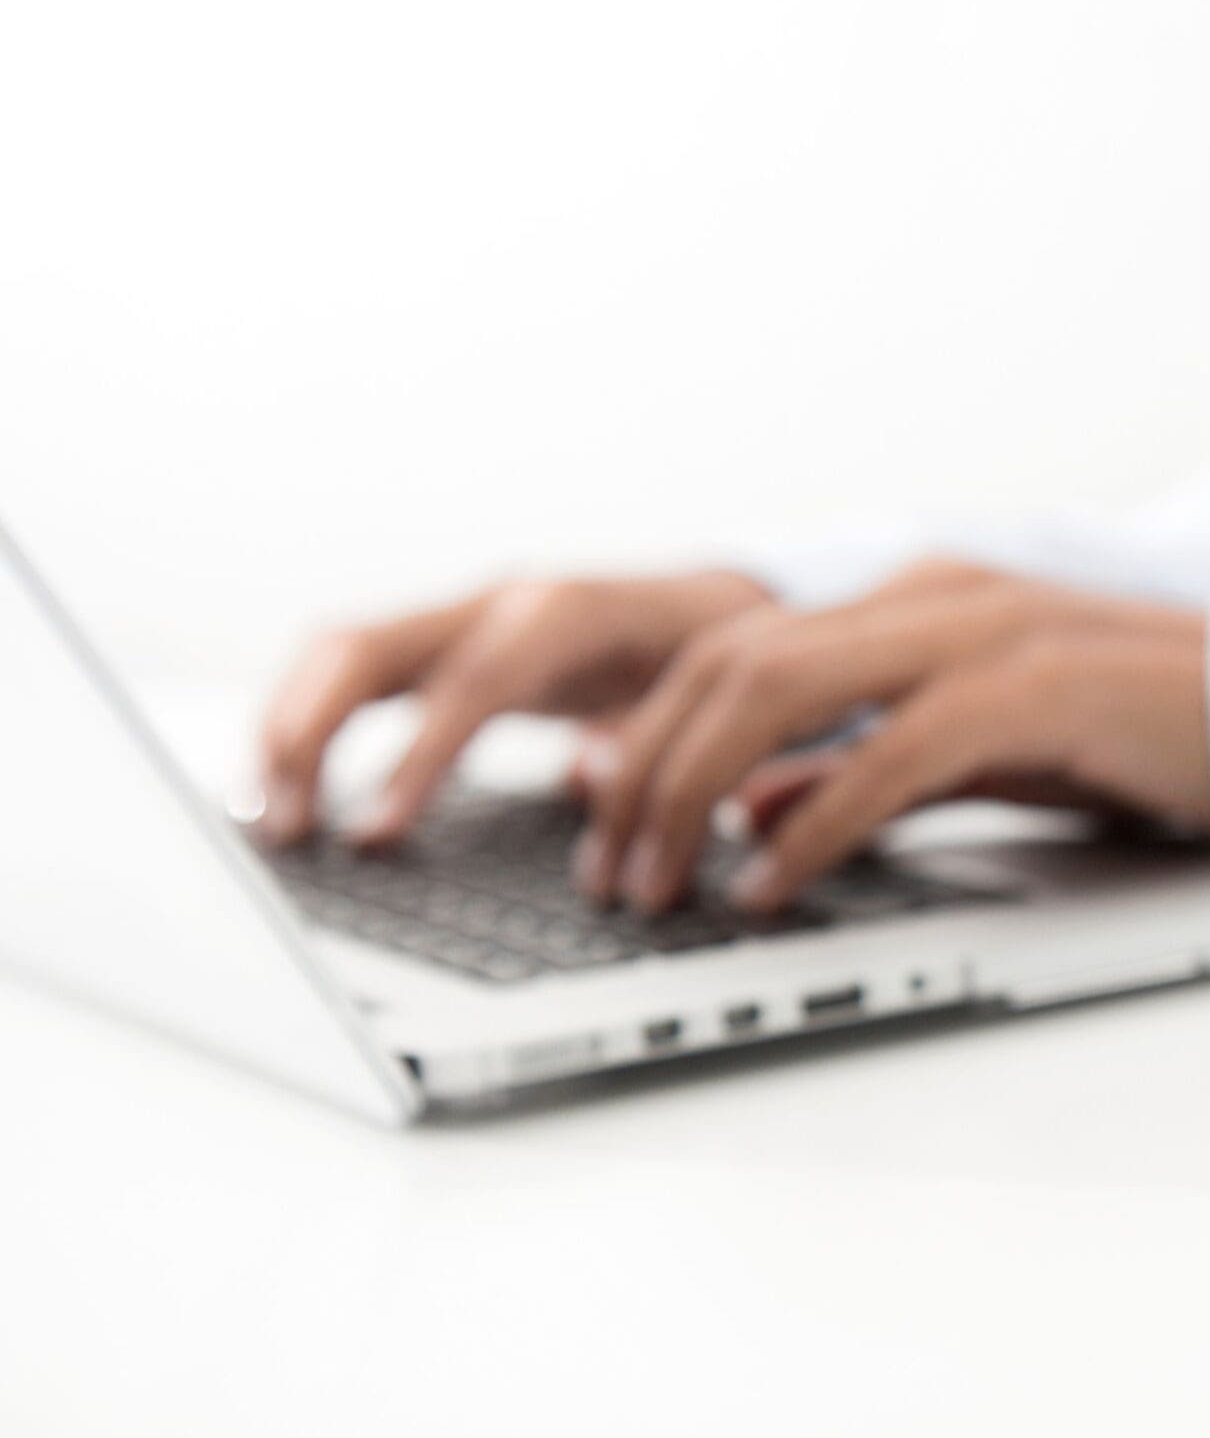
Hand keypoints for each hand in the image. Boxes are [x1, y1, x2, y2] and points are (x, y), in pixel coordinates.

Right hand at [255, 570, 774, 846]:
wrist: (712, 605)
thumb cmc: (710, 657)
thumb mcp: (700, 700)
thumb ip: (651, 740)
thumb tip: (589, 782)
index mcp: (565, 615)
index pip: (469, 684)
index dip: (417, 760)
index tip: (372, 835)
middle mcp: (499, 602)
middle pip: (367, 648)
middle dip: (311, 737)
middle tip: (287, 832)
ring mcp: (462, 616)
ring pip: (339, 653)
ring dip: (288, 731)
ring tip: (269, 820)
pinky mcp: (443, 642)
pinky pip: (350, 671)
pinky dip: (306, 721)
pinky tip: (286, 788)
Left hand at [576, 560, 1209, 913]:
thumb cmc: (1133, 733)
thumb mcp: (973, 754)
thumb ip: (861, 771)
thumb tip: (750, 813)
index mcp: (911, 601)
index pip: (732, 649)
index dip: (645, 736)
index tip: (600, 825)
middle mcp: (929, 596)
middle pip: (730, 662)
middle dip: (644, 772)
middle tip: (609, 873)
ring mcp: (981, 632)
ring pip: (782, 687)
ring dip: (696, 794)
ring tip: (662, 886)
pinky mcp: (1035, 689)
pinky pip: (889, 753)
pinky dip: (814, 822)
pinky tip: (772, 884)